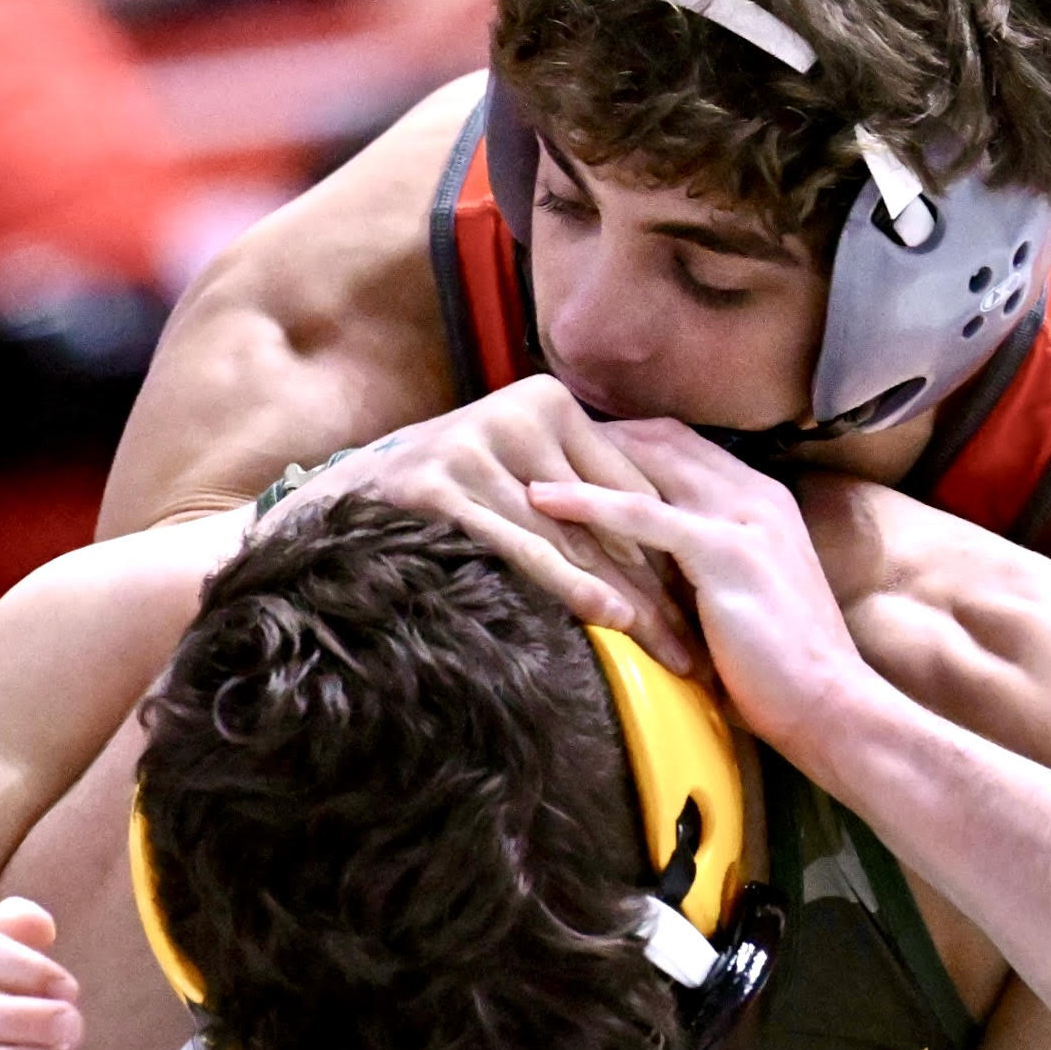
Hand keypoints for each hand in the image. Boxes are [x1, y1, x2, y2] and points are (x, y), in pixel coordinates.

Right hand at [276, 376, 695, 672]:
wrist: (345, 498)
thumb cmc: (454, 498)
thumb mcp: (523, 478)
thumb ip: (582, 494)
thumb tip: (669, 551)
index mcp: (550, 402)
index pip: (628, 487)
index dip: (671, 550)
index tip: (705, 608)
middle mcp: (517, 412)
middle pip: (605, 518)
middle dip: (654, 587)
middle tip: (694, 646)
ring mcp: (475, 445)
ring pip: (569, 537)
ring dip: (624, 598)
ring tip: (667, 647)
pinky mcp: (440, 485)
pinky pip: (518, 546)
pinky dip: (566, 583)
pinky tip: (607, 616)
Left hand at [529, 420, 870, 770]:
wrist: (831, 705)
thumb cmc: (782, 672)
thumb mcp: (742, 601)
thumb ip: (706, 571)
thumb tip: (649, 571)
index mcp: (765, 503)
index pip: (685, 447)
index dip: (628, 444)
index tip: (575, 450)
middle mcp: (756, 497)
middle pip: (662, 441)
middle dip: (598, 438)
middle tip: (538, 443)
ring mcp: (743, 519)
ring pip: (647, 466)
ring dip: (582, 458)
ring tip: (523, 458)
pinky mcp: (723, 552)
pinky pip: (640, 514)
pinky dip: (587, 501)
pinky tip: (542, 499)